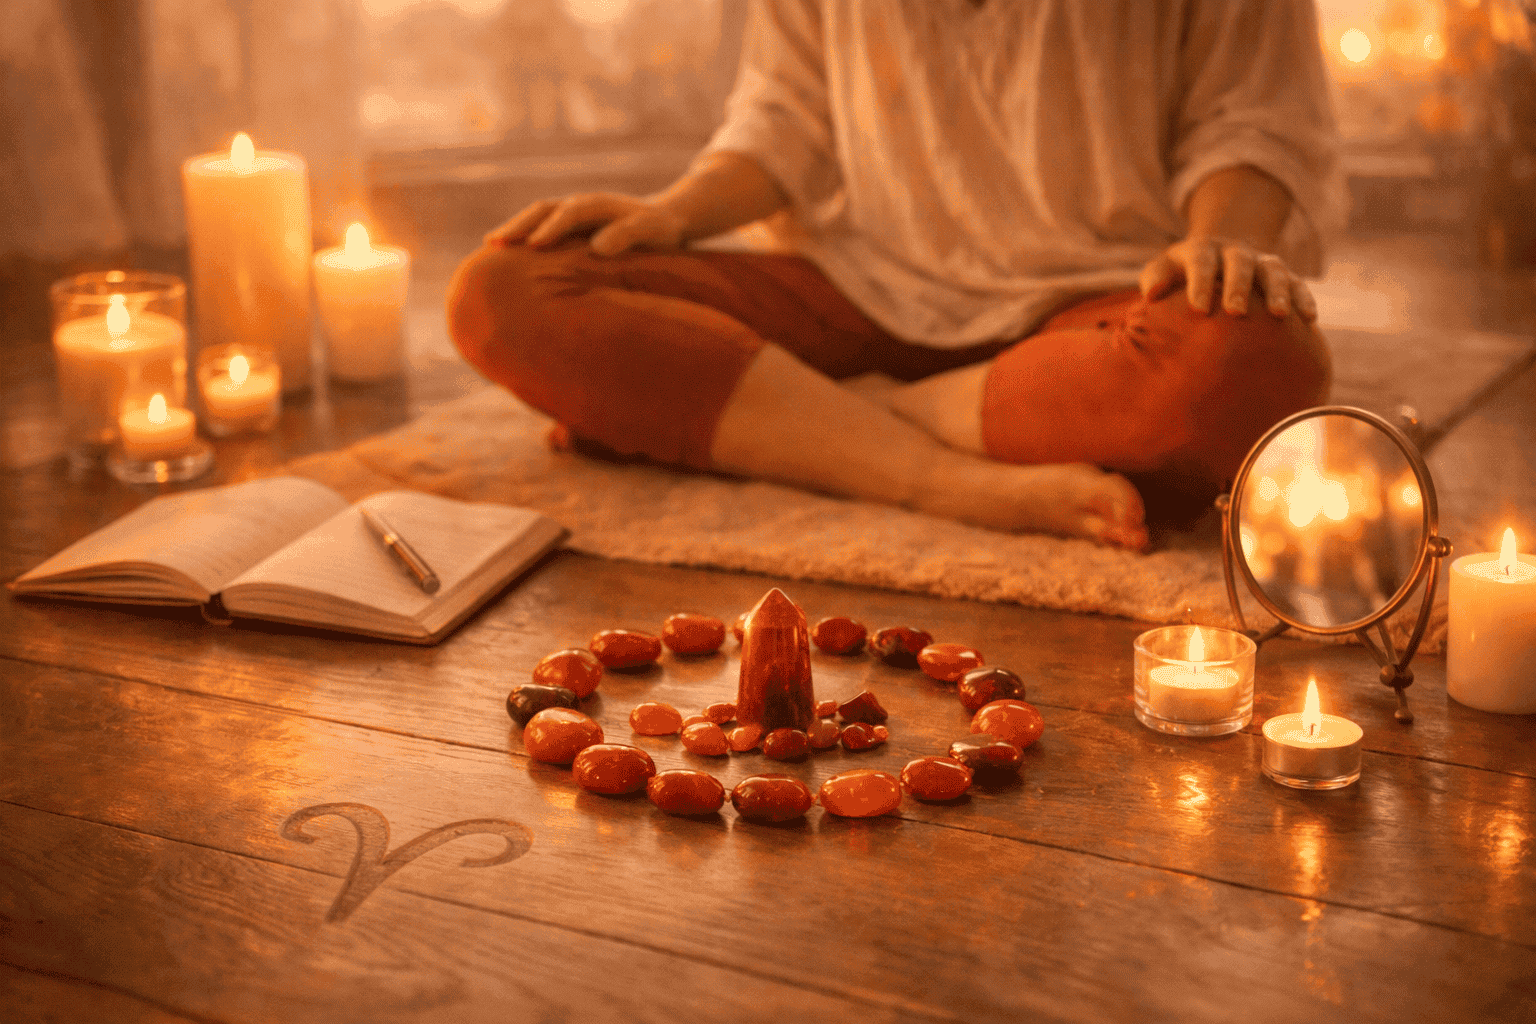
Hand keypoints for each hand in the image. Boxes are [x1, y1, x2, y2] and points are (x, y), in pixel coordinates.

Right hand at [484, 192, 685, 255]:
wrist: (662, 221)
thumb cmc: (659, 231)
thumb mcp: (652, 231)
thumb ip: (628, 235)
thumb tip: (598, 248)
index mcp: (598, 205)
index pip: (570, 213)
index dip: (552, 227)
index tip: (535, 244)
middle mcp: (579, 205)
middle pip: (543, 209)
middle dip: (519, 224)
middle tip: (495, 243)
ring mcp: (570, 214)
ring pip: (536, 216)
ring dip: (514, 229)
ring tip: (490, 245)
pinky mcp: (567, 227)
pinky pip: (539, 227)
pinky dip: (521, 237)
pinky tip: (504, 255)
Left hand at [1139, 236, 1316, 320]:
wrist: (1216, 254)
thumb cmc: (1180, 274)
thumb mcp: (1162, 270)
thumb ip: (1155, 279)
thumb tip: (1151, 295)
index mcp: (1202, 249)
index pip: (1201, 261)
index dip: (1200, 283)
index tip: (1198, 308)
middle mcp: (1234, 252)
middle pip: (1239, 263)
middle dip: (1238, 286)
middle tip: (1235, 312)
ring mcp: (1261, 262)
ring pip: (1274, 270)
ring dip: (1278, 290)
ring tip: (1279, 316)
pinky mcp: (1283, 275)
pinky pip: (1298, 283)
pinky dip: (1304, 298)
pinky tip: (1309, 319)